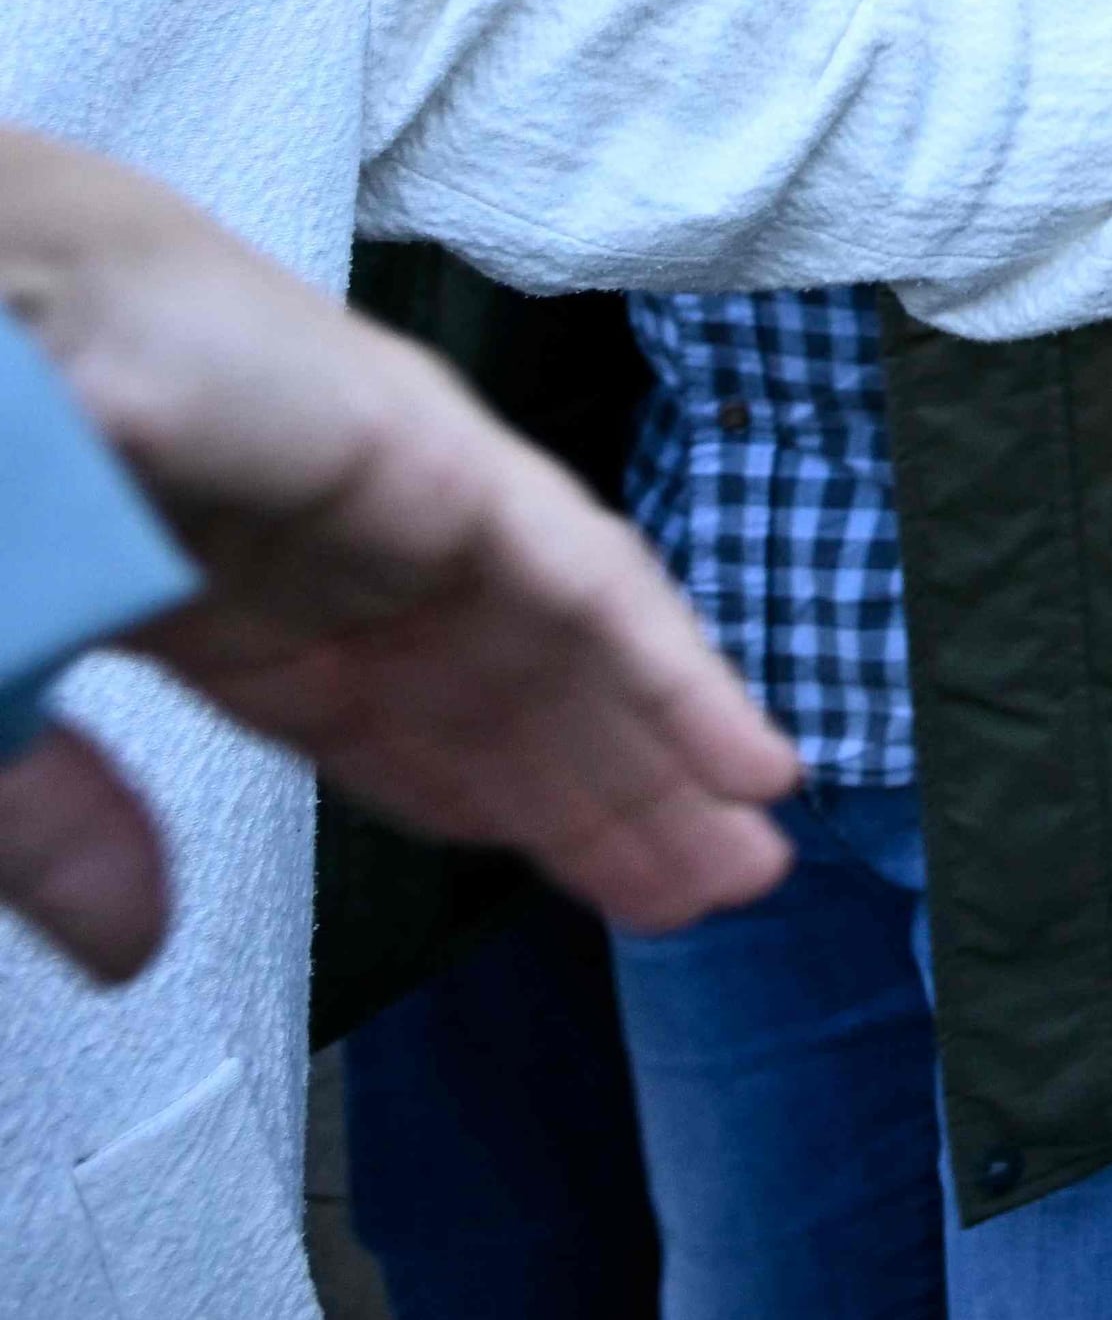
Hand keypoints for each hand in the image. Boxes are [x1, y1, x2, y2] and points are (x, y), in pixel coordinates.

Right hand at [0, 130, 796, 979]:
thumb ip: (66, 826)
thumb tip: (133, 947)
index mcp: (230, 606)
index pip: (401, 731)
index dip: (498, 810)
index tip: (585, 890)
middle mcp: (338, 553)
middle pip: (509, 702)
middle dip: (606, 799)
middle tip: (705, 894)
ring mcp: (398, 499)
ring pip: (569, 649)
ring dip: (664, 752)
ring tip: (747, 855)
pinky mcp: (443, 459)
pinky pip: (589, 582)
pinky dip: (676, 672)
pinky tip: (745, 758)